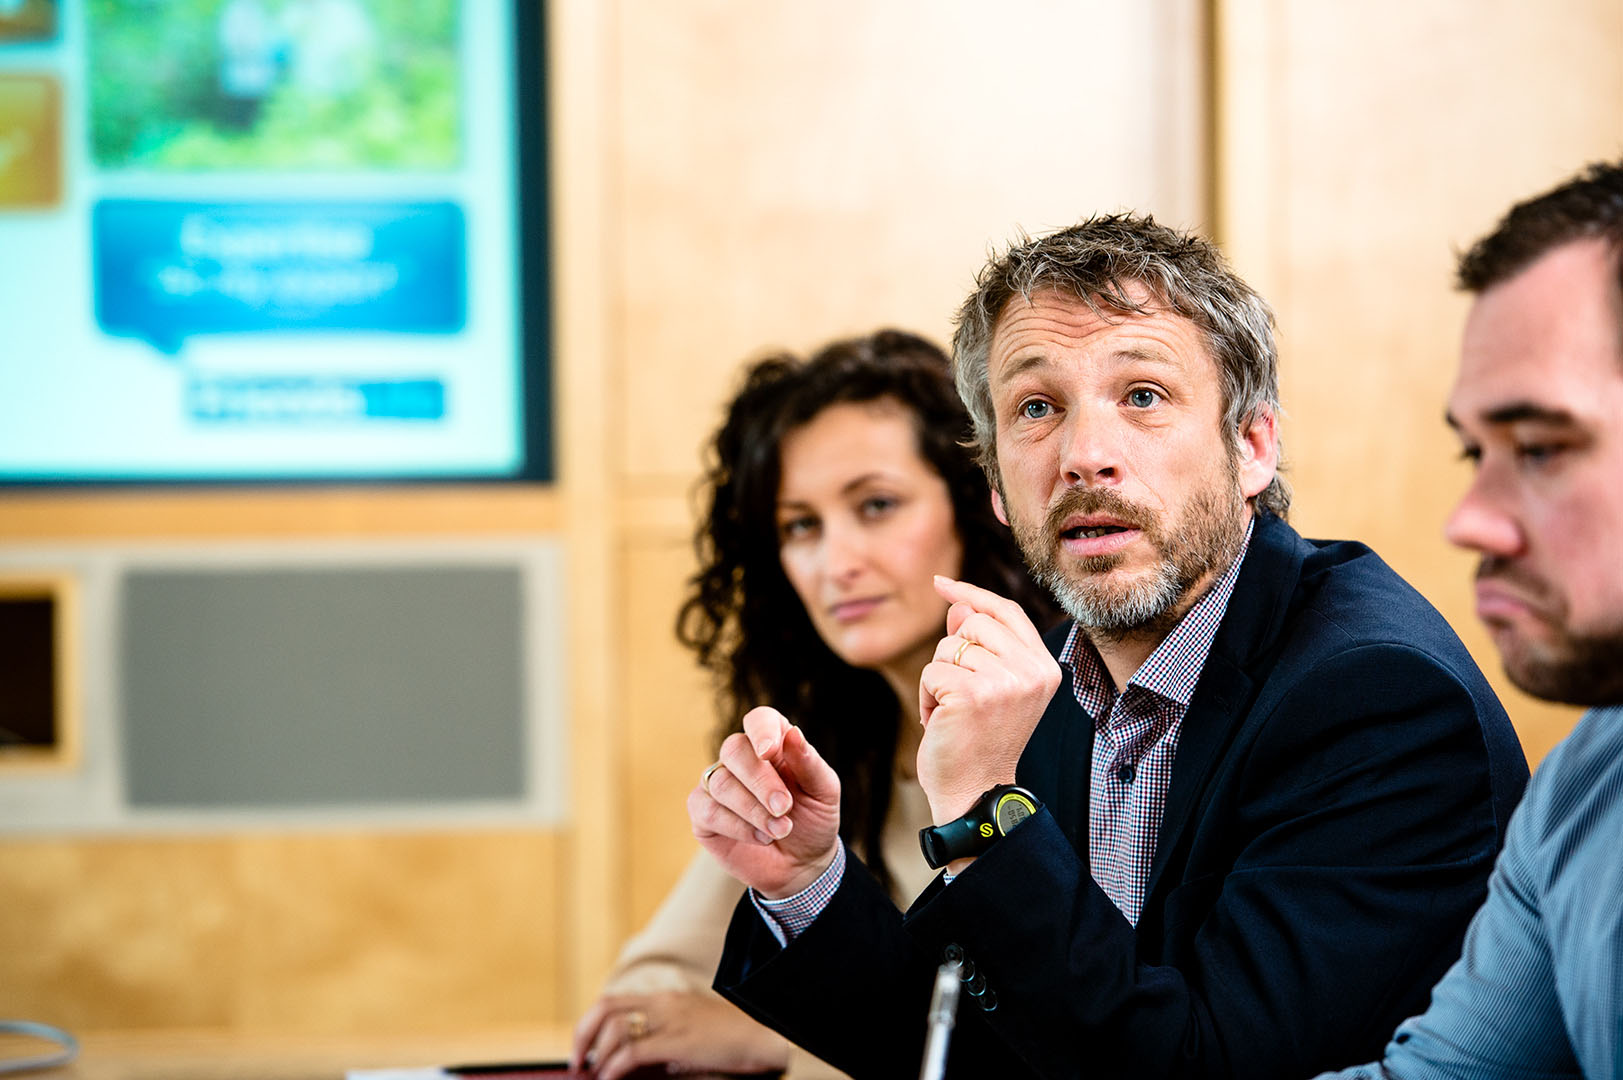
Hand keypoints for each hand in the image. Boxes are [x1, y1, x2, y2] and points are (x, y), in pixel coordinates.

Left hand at [570, 989, 791, 1079]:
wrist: (766, 1034)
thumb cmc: (733, 1039)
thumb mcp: (692, 1033)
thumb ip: (664, 1038)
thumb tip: (634, 1061)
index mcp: (666, 998)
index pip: (614, 1000)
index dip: (591, 1023)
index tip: (584, 1048)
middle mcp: (663, 1002)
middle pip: (605, 1007)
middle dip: (582, 1035)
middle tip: (577, 1061)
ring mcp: (671, 1019)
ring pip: (615, 1028)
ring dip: (597, 1054)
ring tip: (595, 1074)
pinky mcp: (678, 1041)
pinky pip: (633, 1051)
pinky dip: (614, 1066)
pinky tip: (610, 1079)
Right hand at [687, 706, 841, 898]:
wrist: (802, 865)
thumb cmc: (813, 821)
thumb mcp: (824, 793)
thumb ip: (810, 763)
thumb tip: (793, 732)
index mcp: (773, 744)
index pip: (759, 720)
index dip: (761, 731)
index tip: (769, 752)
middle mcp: (741, 759)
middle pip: (734, 750)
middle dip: (760, 782)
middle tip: (785, 808)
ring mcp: (719, 784)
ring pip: (720, 782)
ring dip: (753, 810)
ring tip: (780, 829)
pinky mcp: (703, 814)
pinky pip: (707, 809)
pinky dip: (736, 826)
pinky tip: (761, 837)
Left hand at [918, 575, 1061, 823]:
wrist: (977, 794)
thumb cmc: (981, 741)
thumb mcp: (992, 687)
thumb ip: (981, 644)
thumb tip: (957, 604)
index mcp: (1044, 667)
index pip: (1005, 611)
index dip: (971, 594)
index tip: (942, 584)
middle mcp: (1032, 671)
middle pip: (971, 623)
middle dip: (952, 655)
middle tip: (961, 696)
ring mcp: (1005, 682)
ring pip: (947, 648)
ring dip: (938, 680)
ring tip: (955, 714)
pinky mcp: (972, 694)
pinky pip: (930, 672)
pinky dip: (926, 697)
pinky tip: (941, 723)